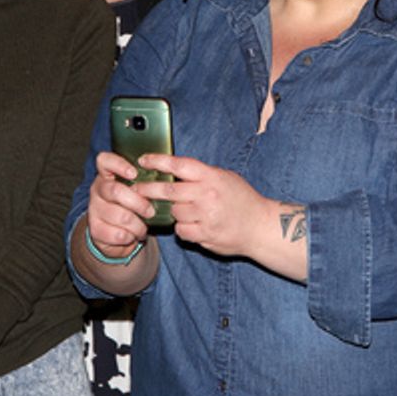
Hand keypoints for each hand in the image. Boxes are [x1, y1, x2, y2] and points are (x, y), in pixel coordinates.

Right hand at [86, 151, 156, 258]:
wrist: (116, 234)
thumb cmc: (131, 206)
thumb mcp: (136, 190)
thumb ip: (144, 181)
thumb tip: (166, 178)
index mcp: (108, 175)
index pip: (105, 161)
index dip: (119, 165)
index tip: (134, 173)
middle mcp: (98, 190)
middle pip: (115, 190)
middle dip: (138, 203)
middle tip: (150, 211)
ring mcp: (94, 210)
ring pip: (119, 216)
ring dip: (138, 225)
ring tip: (144, 227)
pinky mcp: (95, 230)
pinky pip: (117, 234)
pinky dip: (130, 237)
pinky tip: (132, 235)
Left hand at [139, 154, 270, 256]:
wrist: (260, 226)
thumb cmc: (243, 200)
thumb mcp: (226, 178)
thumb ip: (203, 175)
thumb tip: (176, 171)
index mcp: (212, 177)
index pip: (179, 165)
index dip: (158, 161)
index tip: (143, 160)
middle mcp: (207, 195)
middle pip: (169, 191)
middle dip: (149, 189)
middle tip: (136, 190)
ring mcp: (206, 216)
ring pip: (174, 212)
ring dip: (175, 212)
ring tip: (187, 211)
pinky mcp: (205, 235)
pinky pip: (181, 231)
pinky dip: (183, 228)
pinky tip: (194, 225)